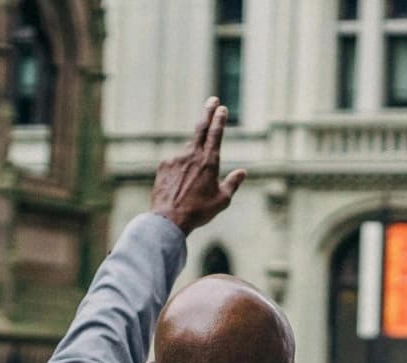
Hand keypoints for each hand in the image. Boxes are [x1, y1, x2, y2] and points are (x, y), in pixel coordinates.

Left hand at [150, 97, 247, 235]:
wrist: (170, 218)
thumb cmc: (199, 211)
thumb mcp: (222, 200)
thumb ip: (233, 183)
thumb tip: (243, 172)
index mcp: (209, 162)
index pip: (215, 134)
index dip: (219, 119)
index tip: (222, 108)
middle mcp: (192, 155)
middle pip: (200, 128)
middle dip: (207, 113)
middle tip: (212, 100)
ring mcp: (175, 159)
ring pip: (188, 150)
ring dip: (193, 158)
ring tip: (194, 180)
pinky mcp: (163, 165)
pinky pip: (175, 164)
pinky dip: (180, 171)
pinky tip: (180, 188)